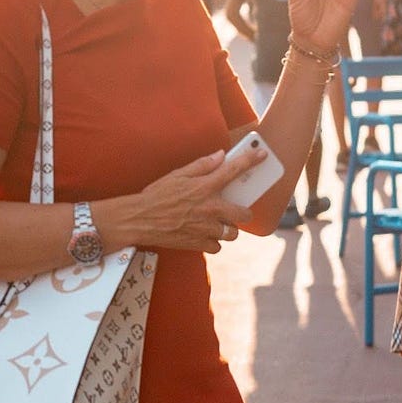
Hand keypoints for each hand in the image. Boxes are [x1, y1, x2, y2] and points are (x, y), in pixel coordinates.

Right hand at [123, 149, 259, 253]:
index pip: (234, 170)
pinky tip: (203, 235)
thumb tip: (220, 156)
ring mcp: (206, 228)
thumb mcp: (177, 174)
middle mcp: (210, 208)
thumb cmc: (156, 195)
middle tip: (232, 209)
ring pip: (232, 233)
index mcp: (205, 187)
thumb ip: (202, 165)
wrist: (138, 220)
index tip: (263, 156)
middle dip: (242, 212)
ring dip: (228, 229)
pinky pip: (217, 246)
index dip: (251, 161)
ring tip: (216, 223)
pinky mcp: (199, 244)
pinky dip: (212, 241)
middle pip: (243, 213)